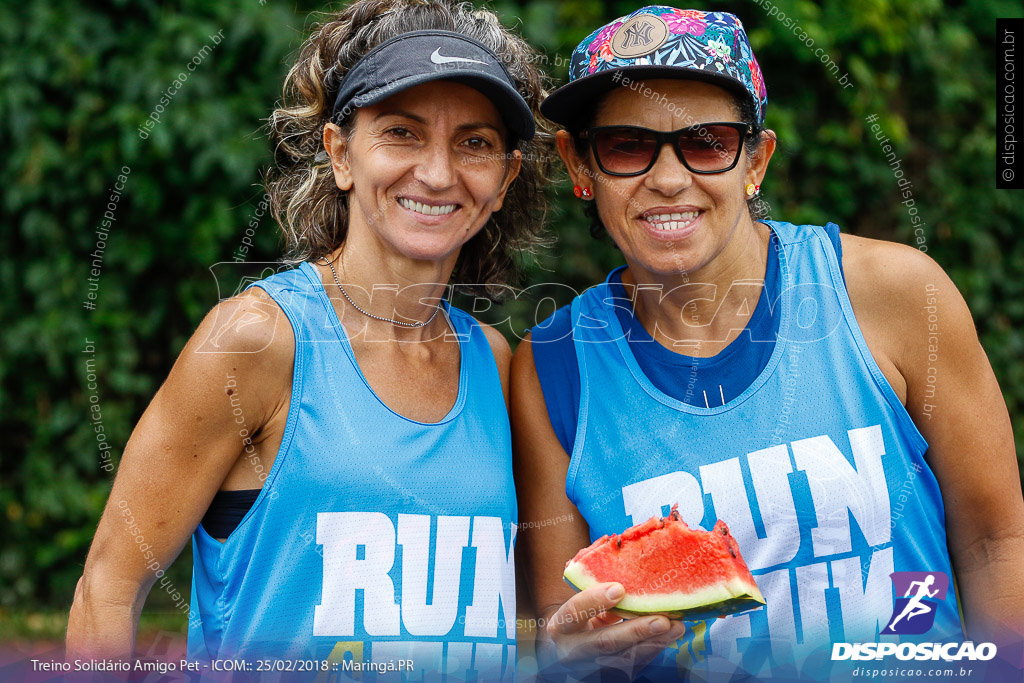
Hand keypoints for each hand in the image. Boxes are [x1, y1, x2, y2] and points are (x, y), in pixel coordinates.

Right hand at [538, 582, 686, 680]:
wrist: (564, 654)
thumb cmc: (575, 620)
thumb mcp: (577, 606)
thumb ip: (593, 589)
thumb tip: (620, 553)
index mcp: (561, 627)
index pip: (574, 612)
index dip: (595, 600)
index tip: (619, 588)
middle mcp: (573, 651)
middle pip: (606, 643)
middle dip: (636, 631)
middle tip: (662, 620)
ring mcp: (592, 668)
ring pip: (626, 658)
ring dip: (655, 642)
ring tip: (677, 626)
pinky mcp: (610, 676)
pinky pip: (636, 664)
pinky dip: (655, 648)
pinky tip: (671, 634)